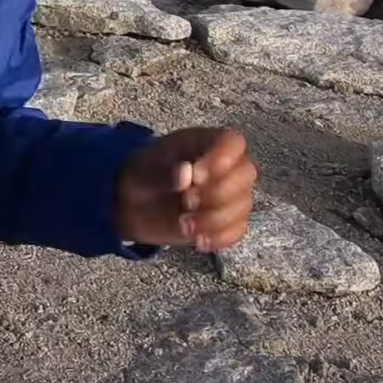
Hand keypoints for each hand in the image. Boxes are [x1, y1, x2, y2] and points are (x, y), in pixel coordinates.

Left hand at [116, 127, 256, 252]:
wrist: (136, 204)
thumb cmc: (146, 175)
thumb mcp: (146, 169)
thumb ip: (165, 170)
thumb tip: (185, 174)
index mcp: (207, 143)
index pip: (233, 143)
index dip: (221, 158)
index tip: (195, 175)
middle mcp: (227, 166)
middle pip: (246, 174)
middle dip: (217, 192)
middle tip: (186, 201)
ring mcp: (232, 195)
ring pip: (242, 205)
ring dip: (213, 219)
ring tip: (183, 223)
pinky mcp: (228, 221)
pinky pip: (237, 231)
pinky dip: (218, 238)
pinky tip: (197, 240)